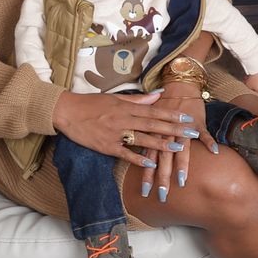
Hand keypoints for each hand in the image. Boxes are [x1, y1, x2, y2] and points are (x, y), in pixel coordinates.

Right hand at [52, 90, 199, 169]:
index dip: (172, 114)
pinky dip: (138, 158)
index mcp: (126, 107)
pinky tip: (151, 162)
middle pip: (153, 124)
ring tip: (178, 148)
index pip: (153, 110)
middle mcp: (123, 119)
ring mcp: (115, 134)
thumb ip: (137, 99)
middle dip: (174, 129)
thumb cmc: (90, 103)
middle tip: (191, 133)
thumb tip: (158, 95)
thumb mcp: (114, 98)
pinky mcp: (106, 146)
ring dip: (161, 144)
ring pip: (142, 139)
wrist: (67, 112)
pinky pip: (125, 153)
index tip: (187, 117)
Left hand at [139, 82, 218, 201]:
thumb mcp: (153, 126)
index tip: (145, 193)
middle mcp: (168, 134)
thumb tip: (144, 164)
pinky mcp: (198, 123)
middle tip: (162, 195)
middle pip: (164, 159)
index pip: (150, 160)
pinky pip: (204, 133)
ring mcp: (183, 129)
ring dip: (182, 165)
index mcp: (156, 136)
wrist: (178, 88)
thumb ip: (149, 143)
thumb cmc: (164, 109)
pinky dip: (208, 141)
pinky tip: (214, 152)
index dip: (147, 176)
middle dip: (163, 177)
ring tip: (182, 182)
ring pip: (182, 149)